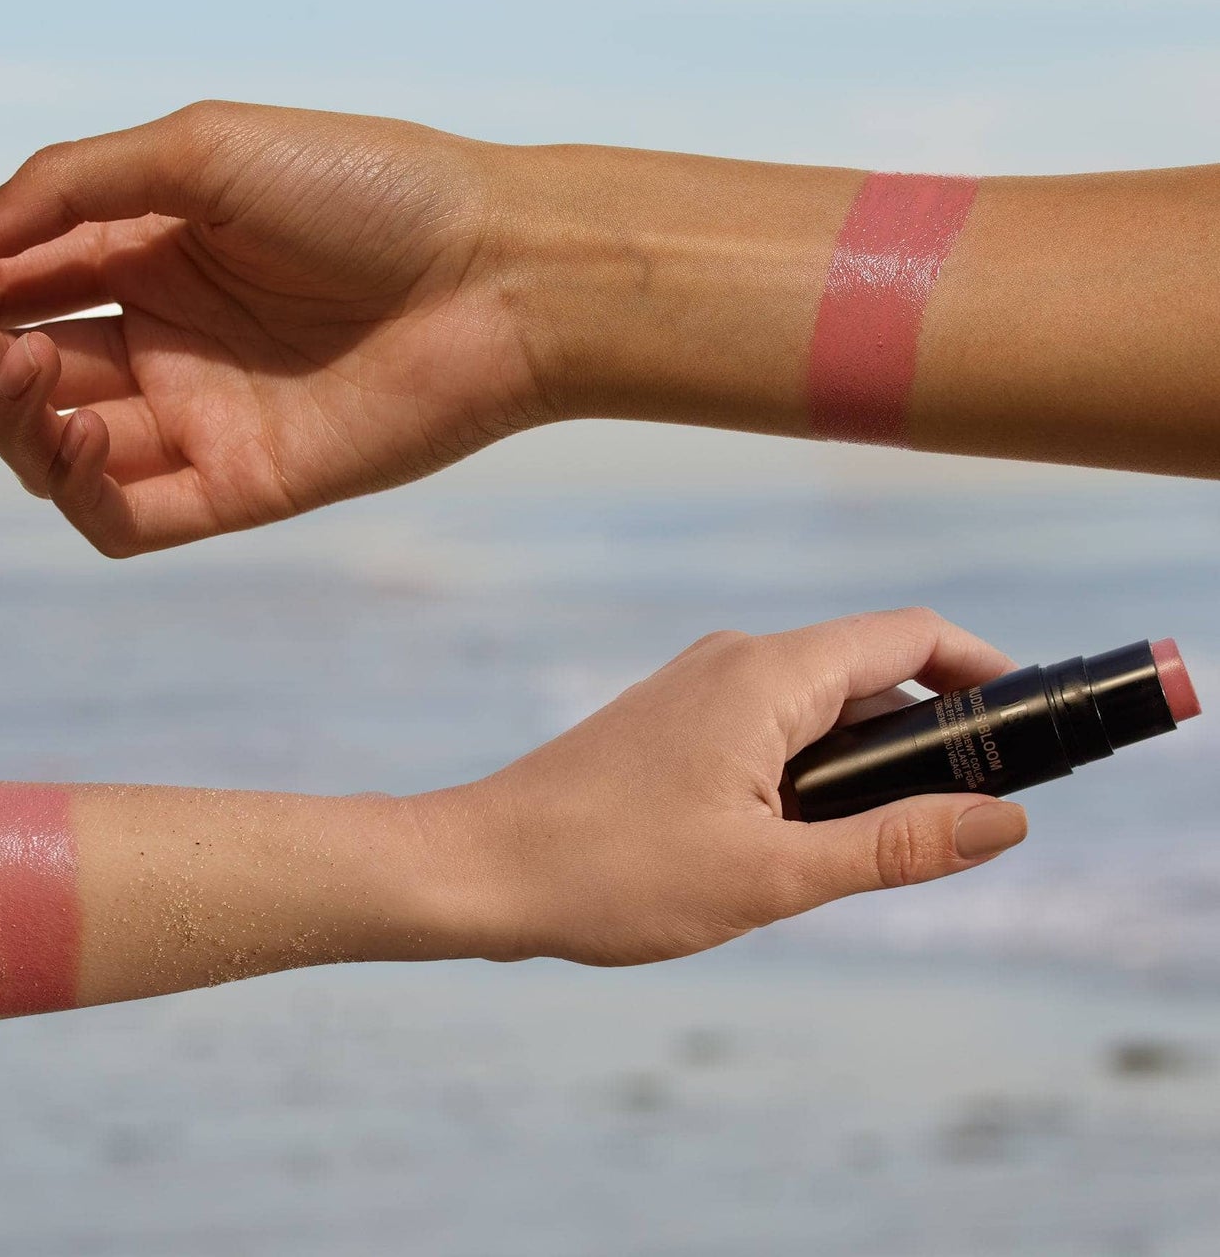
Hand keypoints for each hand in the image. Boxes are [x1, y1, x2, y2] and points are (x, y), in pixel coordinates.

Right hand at [0, 102, 545, 554]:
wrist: (496, 271)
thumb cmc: (369, 190)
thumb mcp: (203, 152)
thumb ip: (74, 190)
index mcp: (159, 256)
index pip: (20, 286)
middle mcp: (174, 342)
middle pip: (25, 369)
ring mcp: (206, 417)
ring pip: (61, 446)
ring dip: (7, 412)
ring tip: (13, 363)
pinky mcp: (244, 485)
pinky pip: (130, 514)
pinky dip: (75, 489)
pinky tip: (64, 436)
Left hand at [447, 607, 1027, 965]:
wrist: (482, 865)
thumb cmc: (611, 871)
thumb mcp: (773, 875)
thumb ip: (894, 844)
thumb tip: (1001, 823)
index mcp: (768, 675)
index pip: (910, 635)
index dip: (984, 671)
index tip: (1028, 729)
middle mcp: (735, 660)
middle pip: (870, 671)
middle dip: (931, 734)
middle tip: (964, 817)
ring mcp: (699, 687)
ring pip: (820, 706)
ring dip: (867, 764)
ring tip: (869, 852)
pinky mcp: (674, 720)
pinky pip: (771, 726)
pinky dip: (812, 769)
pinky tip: (795, 844)